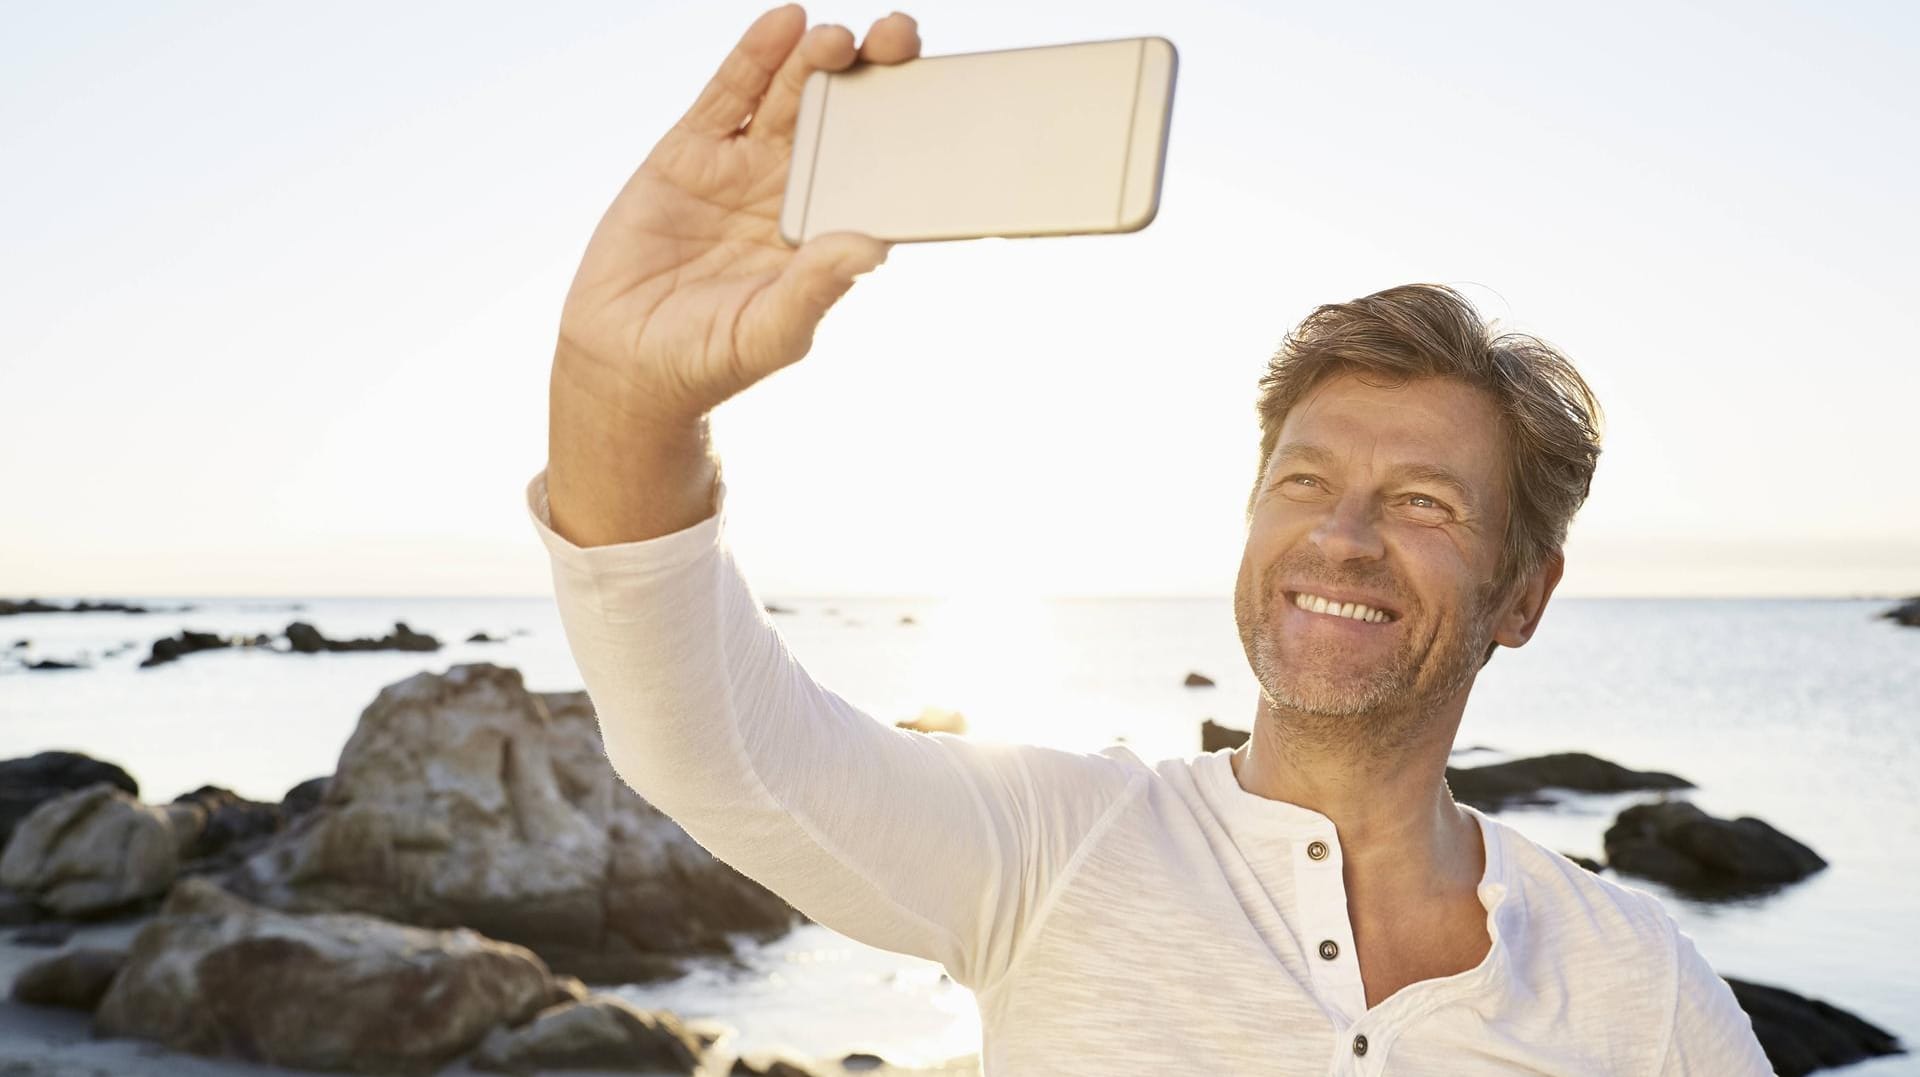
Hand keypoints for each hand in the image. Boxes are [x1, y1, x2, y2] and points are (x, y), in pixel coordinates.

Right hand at [554, 4, 920, 421]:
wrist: (625, 360)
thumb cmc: (710, 359)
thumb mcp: (771, 332)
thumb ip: (816, 289)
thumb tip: (871, 250)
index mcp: (824, 230)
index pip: (876, 167)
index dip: (904, 128)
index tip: (932, 95)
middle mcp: (790, 190)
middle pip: (841, 116)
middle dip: (871, 73)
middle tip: (899, 37)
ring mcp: (741, 167)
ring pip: (786, 96)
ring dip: (814, 59)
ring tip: (836, 36)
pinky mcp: (689, 153)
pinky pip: (726, 96)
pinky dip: (753, 58)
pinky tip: (782, 24)